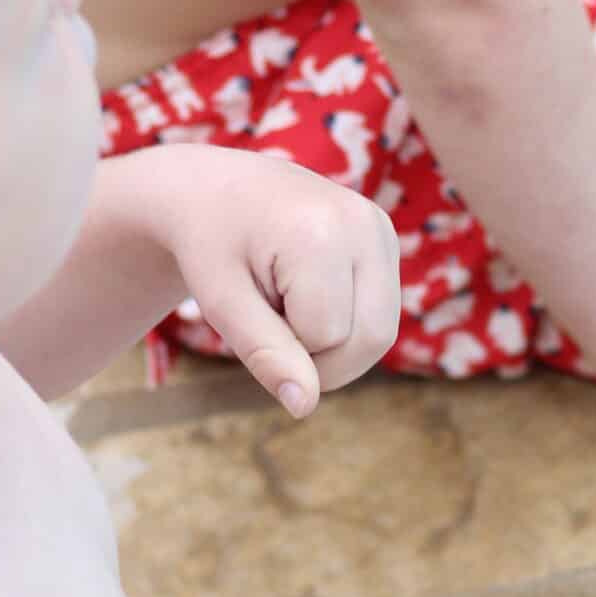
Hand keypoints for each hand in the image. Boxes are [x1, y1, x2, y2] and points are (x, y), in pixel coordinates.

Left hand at [161, 150, 400, 415]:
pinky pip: (380, 312)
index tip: (250, 308)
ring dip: (333, 341)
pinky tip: (308, 292)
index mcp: (319, 232)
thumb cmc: (210, 245)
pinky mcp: (384, 237)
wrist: (212, 189)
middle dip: (320, 355)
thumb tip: (304, 407)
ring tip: (288, 302)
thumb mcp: (222, 303)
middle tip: (270, 319)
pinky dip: (345, 322)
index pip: (325, 338)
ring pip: (381, 332)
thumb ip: (265, 353)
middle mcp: (364, 223)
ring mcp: (380, 227)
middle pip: (371, 339)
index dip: (284, 346)